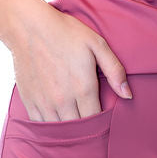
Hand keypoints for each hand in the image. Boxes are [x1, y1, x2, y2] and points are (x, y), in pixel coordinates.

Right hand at [7, 0, 132, 119]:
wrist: (28, 26)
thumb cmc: (65, 32)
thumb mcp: (96, 44)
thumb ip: (115, 70)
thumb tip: (128, 96)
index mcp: (83, 88)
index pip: (96, 120)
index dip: (101, 124)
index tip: (103, 120)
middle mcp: (64, 100)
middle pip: (79, 129)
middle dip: (86, 130)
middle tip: (90, 128)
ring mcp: (44, 102)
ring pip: (60, 130)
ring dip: (68, 131)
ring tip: (74, 128)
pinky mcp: (29, 101)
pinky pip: (41, 125)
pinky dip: (49, 127)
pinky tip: (56, 120)